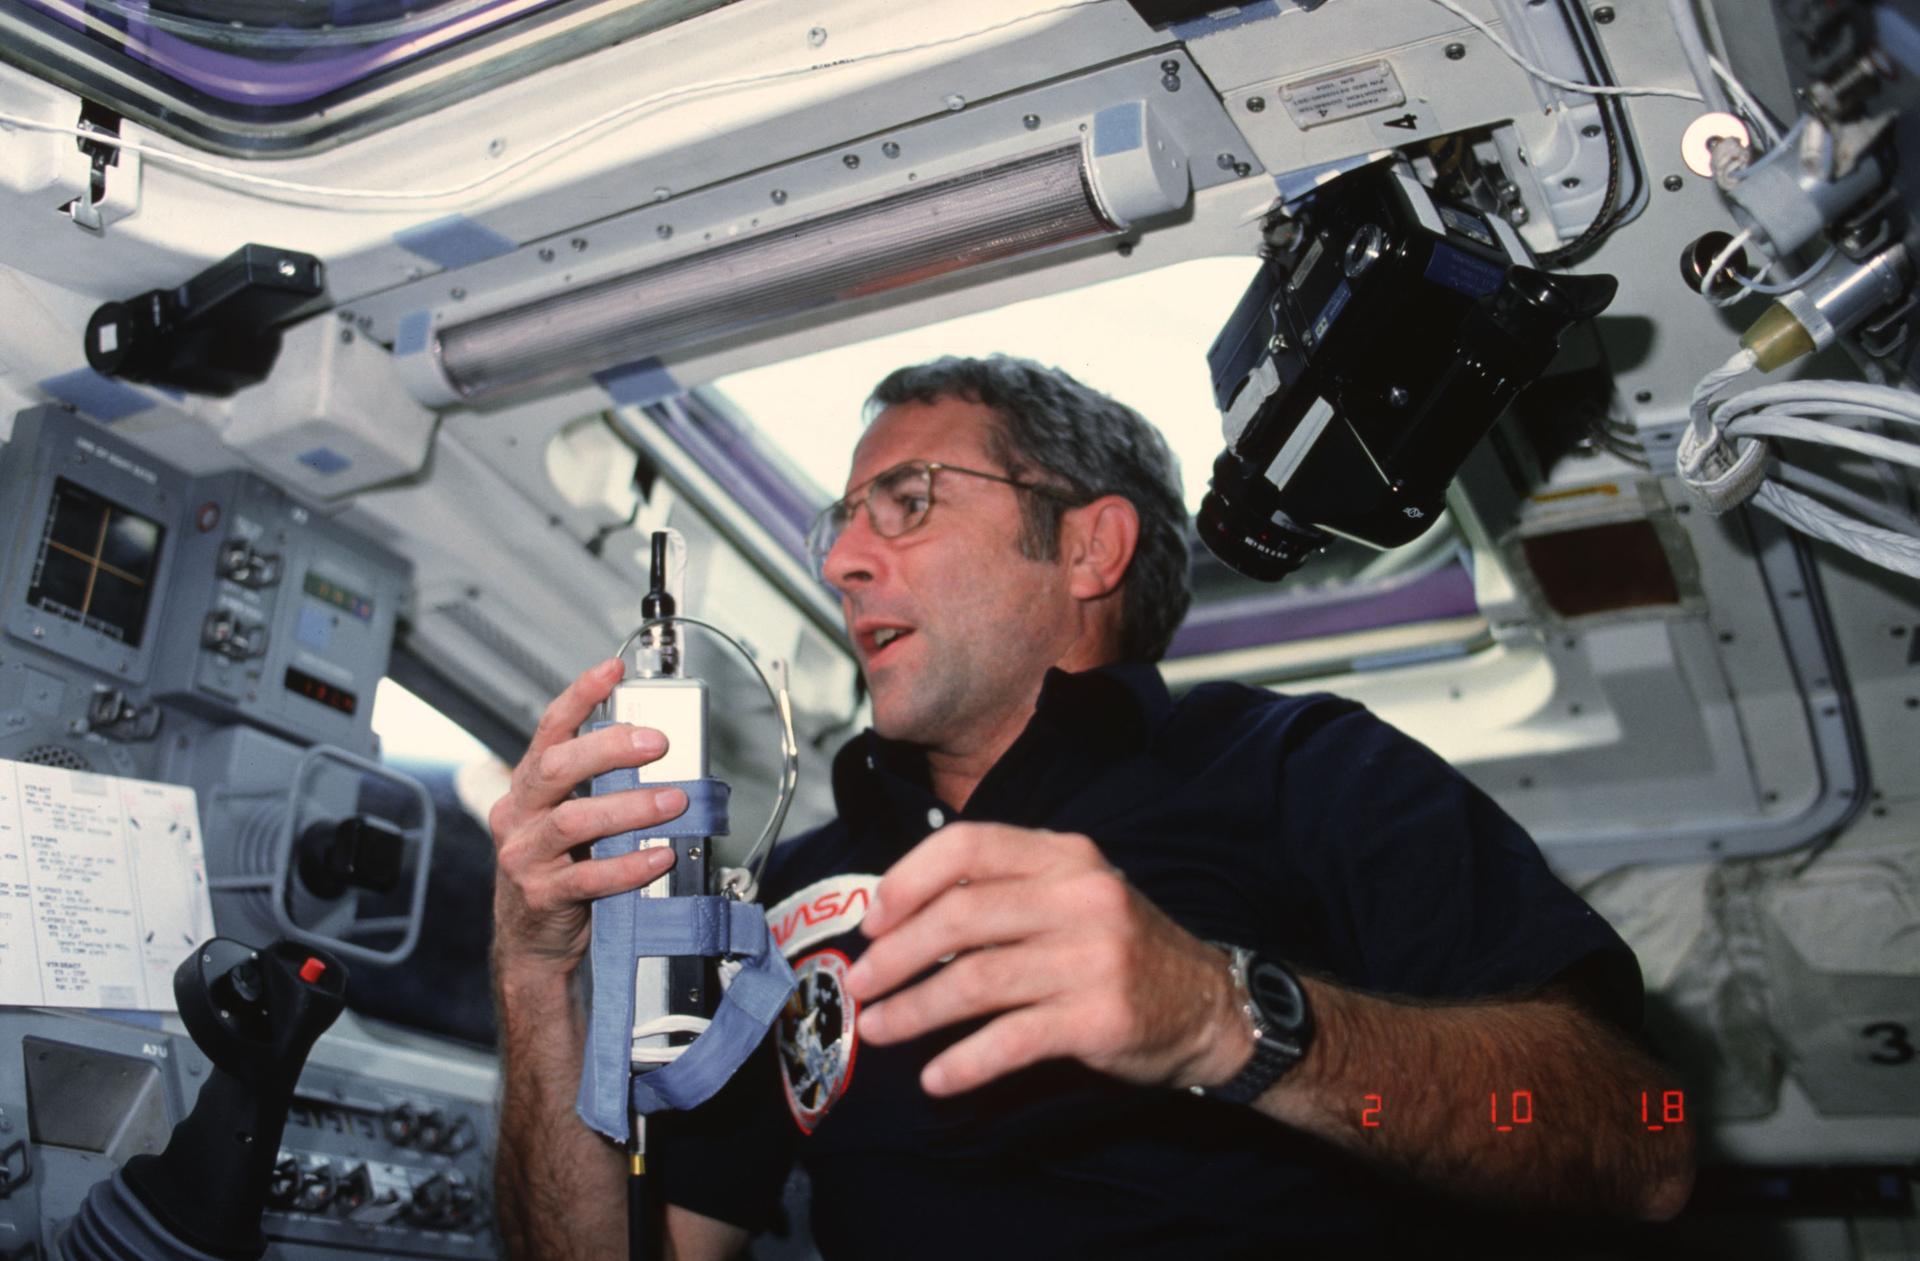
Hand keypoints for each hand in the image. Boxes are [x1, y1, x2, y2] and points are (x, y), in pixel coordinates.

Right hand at [488, 658, 687, 982]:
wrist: (531, 943)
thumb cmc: (560, 871)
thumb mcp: (572, 822)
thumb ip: (601, 789)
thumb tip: (659, 758)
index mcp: (528, 788)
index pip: (549, 731)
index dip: (579, 697)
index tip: (611, 670)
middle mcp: (519, 815)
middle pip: (556, 767)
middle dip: (608, 748)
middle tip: (657, 743)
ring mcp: (525, 856)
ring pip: (574, 820)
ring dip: (630, 807)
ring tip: (673, 803)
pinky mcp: (543, 895)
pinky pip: (589, 876)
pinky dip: (629, 864)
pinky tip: (659, 856)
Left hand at [843, 823, 1248, 1096]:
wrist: (1209, 1005)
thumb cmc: (1117, 948)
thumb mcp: (1071, 894)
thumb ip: (1001, 893)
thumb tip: (899, 915)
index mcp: (1064, 855)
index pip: (968, 846)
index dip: (908, 880)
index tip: (872, 921)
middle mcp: (1079, 897)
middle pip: (961, 917)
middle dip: (897, 955)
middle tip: (860, 984)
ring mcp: (1092, 957)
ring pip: (976, 980)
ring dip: (915, 1010)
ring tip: (878, 1029)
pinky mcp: (1099, 1017)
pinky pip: (1011, 1040)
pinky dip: (964, 1062)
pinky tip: (935, 1078)